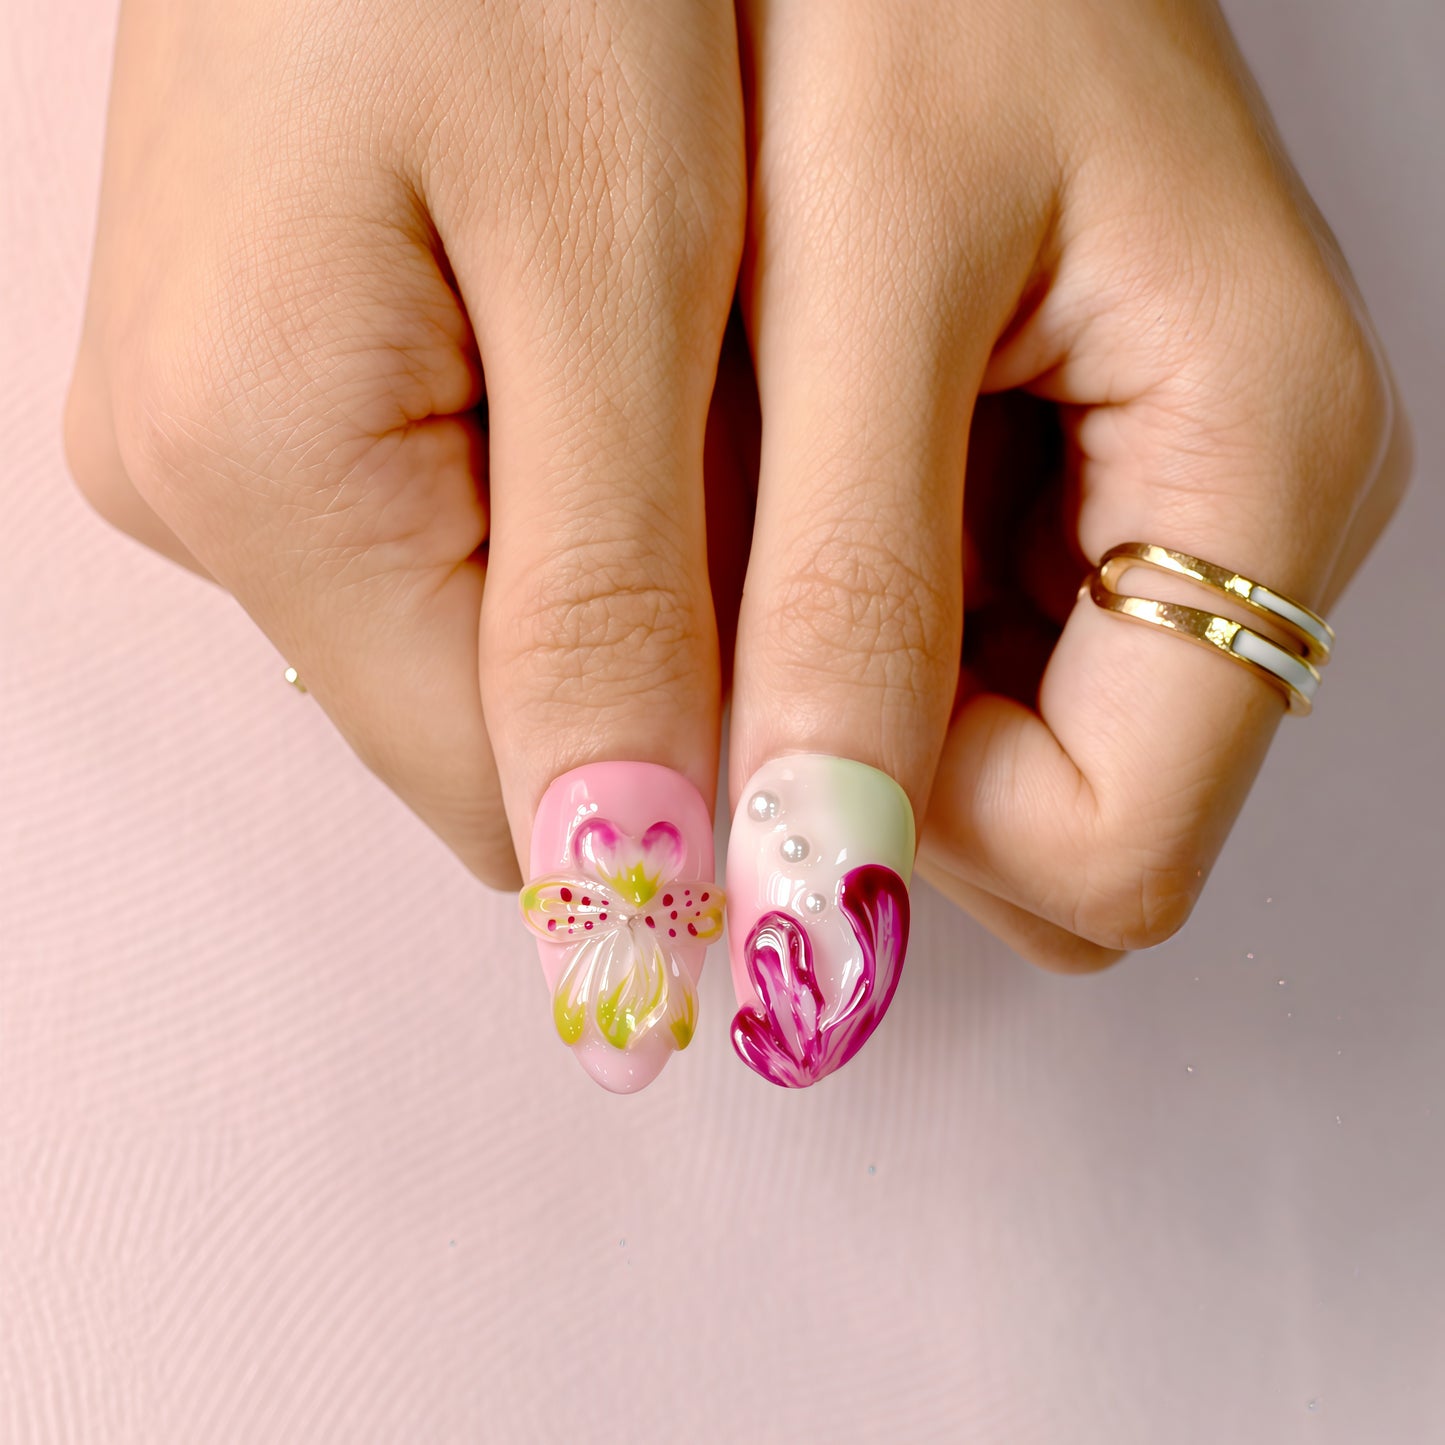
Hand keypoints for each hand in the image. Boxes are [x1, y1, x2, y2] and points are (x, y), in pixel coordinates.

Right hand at [65, 0, 746, 885]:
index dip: (663, 808)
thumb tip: (612, 877)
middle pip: (473, 724)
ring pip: (460, 636)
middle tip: (769, 521)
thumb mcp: (614, 270)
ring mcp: (207, 437)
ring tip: (697, 424)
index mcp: (261, 466)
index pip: (493, 790)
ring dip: (605, 593)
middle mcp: (192, 483)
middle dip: (640, 677)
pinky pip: (429, 534)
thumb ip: (609, 600)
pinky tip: (615, 389)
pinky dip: (553, 513)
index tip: (805, 741)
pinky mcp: (253, 389)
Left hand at [731, 0, 1408, 971]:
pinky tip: (799, 486)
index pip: (1119, 847)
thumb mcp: (859, 274)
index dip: (930, 821)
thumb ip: (846, 588)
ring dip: (857, 686)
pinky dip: (856, 620)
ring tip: (776, 502)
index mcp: (1254, 463)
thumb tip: (824, 869)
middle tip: (765, 585)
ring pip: (1010, 753)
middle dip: (886, 756)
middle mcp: (1245, 513)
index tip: (783, 700)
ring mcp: (1169, 506)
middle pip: (1074, 823)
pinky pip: (970, 655)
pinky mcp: (1085, 487)